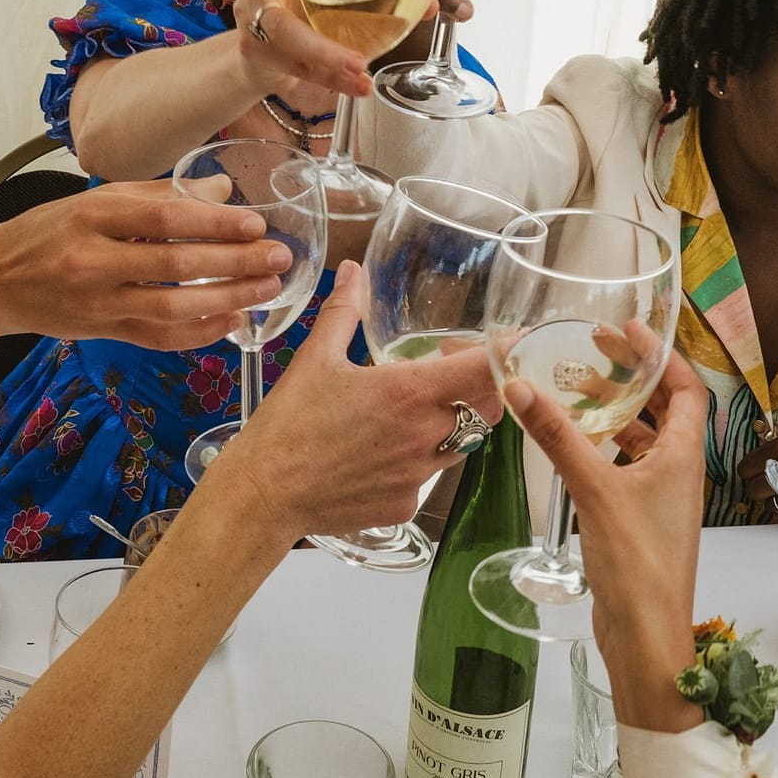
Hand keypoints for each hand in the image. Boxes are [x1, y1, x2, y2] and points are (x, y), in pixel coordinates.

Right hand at [0, 178, 288, 350]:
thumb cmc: (49, 231)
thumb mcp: (96, 198)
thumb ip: (159, 194)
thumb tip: (221, 190)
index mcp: (91, 217)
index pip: (163, 219)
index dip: (214, 223)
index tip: (254, 224)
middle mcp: (93, 262)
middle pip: (175, 265)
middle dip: (234, 263)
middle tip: (277, 258)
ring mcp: (97, 303)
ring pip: (172, 308)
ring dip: (226, 300)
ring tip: (266, 289)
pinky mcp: (103, 332)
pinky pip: (159, 337)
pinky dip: (199, 332)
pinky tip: (232, 321)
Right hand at [216, 260, 500, 542]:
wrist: (265, 493)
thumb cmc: (288, 425)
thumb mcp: (315, 359)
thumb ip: (343, 312)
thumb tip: (352, 272)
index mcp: (408, 392)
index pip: (484, 371)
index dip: (504, 355)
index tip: (511, 343)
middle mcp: (424, 435)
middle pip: (482, 410)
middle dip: (474, 391)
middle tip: (442, 377)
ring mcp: (417, 475)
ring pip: (456, 446)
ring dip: (443, 428)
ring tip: (403, 418)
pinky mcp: (405, 505)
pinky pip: (425, 479)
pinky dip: (413, 465)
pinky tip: (377, 456)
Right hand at [506, 355, 705, 730]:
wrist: (648, 638)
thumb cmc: (637, 562)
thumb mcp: (595, 491)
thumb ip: (559, 438)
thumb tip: (521, 387)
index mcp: (685, 458)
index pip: (685, 390)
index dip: (659, 357)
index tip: (626, 331)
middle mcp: (680, 473)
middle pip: (664, 411)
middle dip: (630, 379)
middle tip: (591, 353)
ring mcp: (661, 500)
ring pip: (644, 441)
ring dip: (615, 414)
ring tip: (575, 394)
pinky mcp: (641, 523)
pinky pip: (627, 469)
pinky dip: (604, 449)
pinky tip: (573, 447)